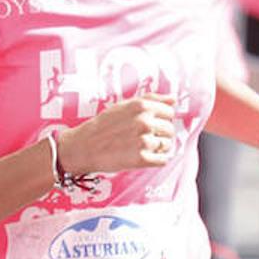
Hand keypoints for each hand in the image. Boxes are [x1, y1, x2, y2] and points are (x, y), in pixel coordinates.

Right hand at [56, 94, 175, 174]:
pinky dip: (155, 160)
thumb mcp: (125, 105)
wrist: (84, 147)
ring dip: (157, 148)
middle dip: (160, 134)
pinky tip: (142, 156)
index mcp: (142, 106)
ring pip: (167, 145)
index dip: (160, 119)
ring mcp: (143, 141)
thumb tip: (174, 99)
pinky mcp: (141, 159)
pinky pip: (163, 160)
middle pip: (170, 130)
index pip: (170, 112)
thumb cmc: (104, 125)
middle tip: (141, 137)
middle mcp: (144, 122)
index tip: (148, 123)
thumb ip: (151, 99)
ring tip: (140, 147)